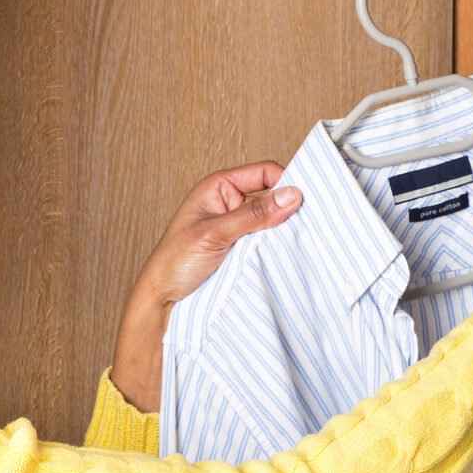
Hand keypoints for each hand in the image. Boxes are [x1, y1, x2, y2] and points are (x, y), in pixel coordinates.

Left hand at [111, 162, 302, 410]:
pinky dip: (278, 246)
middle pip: (272, 196)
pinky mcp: (243, 249)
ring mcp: (238, 227)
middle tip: (309, 223)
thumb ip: (253, 215)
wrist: (163, 299)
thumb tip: (291, 195)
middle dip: (288, 209)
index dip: (285, 182)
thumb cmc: (174, 262)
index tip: (305, 201)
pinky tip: (287, 254)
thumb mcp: (215, 234)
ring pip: (273, 221)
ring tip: (299, 240)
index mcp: (219, 187)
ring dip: (283, 231)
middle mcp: (230, 203)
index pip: (264, 173)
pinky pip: (268, 242)